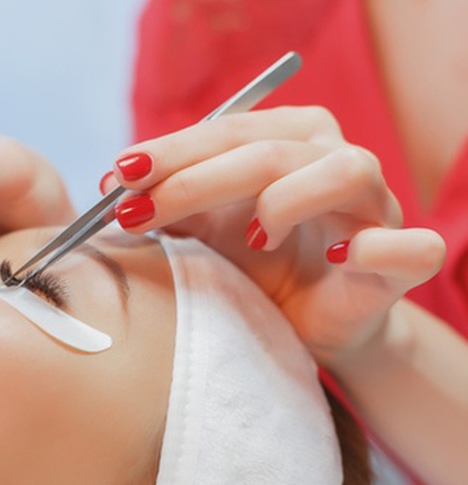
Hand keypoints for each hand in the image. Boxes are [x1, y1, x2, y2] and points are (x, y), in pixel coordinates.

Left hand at [101, 106, 445, 366]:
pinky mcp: (401, 259)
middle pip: (267, 151)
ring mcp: (375, 206)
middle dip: (193, 180)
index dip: (171, 152)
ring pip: (342, 172)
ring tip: (250, 237)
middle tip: (135, 211)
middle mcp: (335, 156)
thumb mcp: (206, 228)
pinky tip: (339, 258)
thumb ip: (169, 201)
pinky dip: (374, 247)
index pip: (227, 129)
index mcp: (289, 137)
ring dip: (284, 199)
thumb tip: (109, 186)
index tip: (116, 177)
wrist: (310, 323)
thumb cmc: (257, 265)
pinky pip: (408, 246)